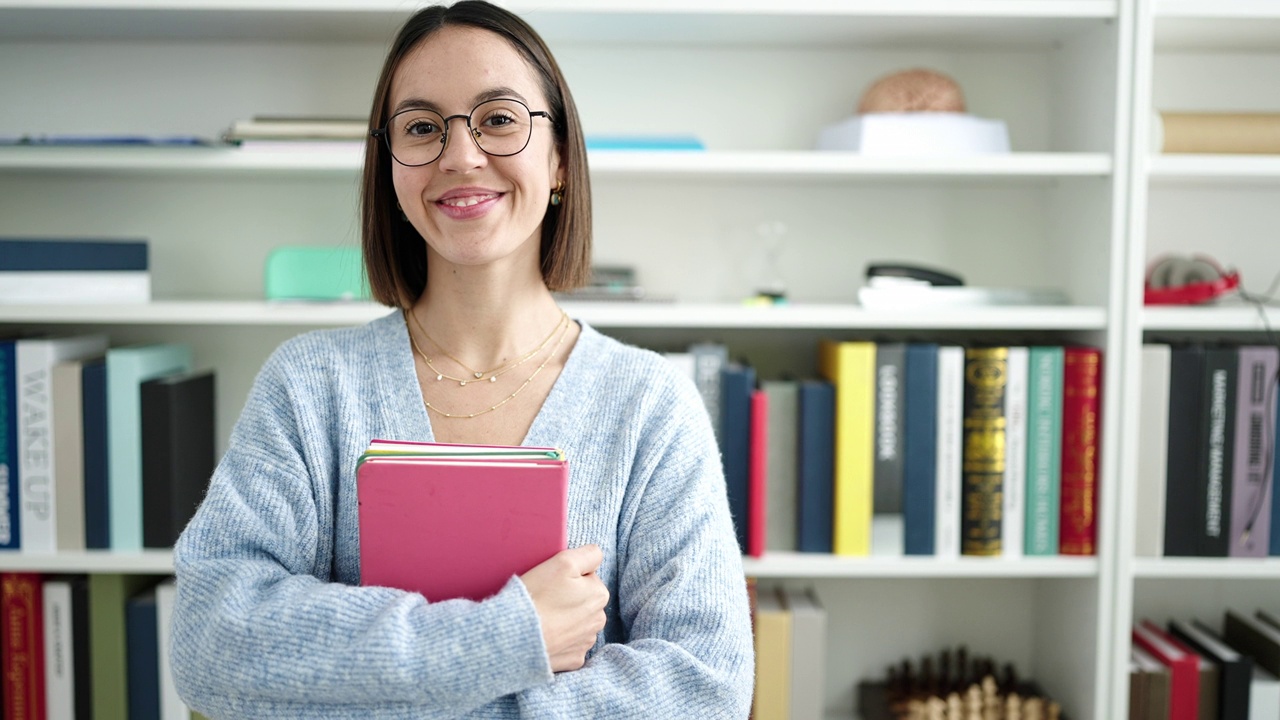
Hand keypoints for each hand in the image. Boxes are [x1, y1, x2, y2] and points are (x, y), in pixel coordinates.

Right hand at [520, 544, 608, 672]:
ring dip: (564, 619)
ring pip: (576, 622)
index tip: (553, 582)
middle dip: (569, 598)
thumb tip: (597, 555)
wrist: (514, 636)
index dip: (568, 577)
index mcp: (599, 595)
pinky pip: (568, 644)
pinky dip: (559, 640)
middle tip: (545, 599)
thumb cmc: (537, 596)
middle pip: (583, 600)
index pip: (587, 576)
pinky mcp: (573, 660)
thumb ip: (588, 554)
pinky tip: (545, 635)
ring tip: (543, 618)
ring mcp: (586, 642)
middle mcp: (598, 620)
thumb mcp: (563, 562)